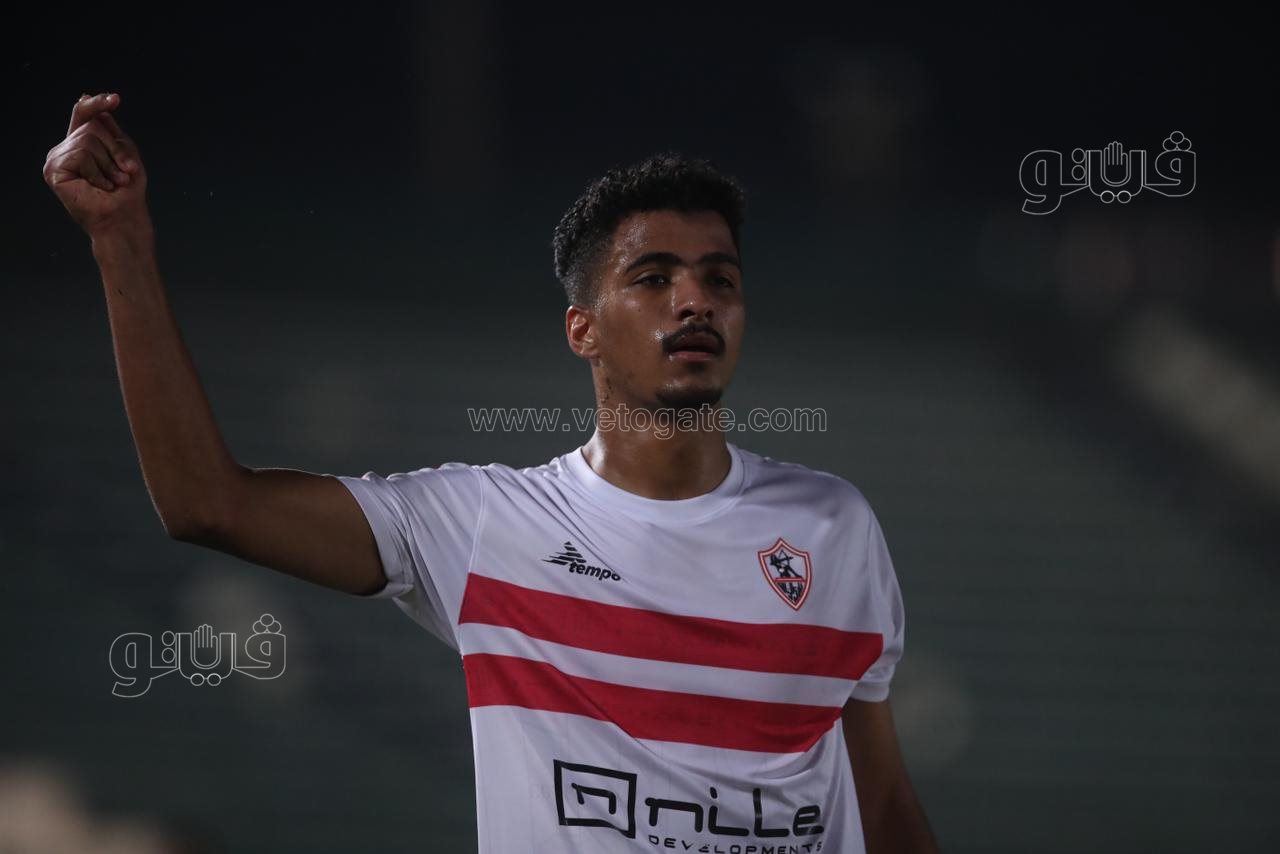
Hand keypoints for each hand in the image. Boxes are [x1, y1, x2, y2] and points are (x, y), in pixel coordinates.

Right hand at [43, 92, 149, 235]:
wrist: (124, 217)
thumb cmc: (127, 191)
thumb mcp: (125, 153)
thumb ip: (110, 130)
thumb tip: (90, 102)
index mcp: (80, 144)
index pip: (83, 114)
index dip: (97, 104)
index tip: (116, 99)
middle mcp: (65, 149)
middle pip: (91, 127)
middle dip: (115, 149)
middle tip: (126, 171)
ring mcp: (56, 160)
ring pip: (86, 140)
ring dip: (110, 163)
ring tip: (115, 181)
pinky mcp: (53, 171)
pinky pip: (80, 155)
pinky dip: (98, 172)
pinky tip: (102, 187)